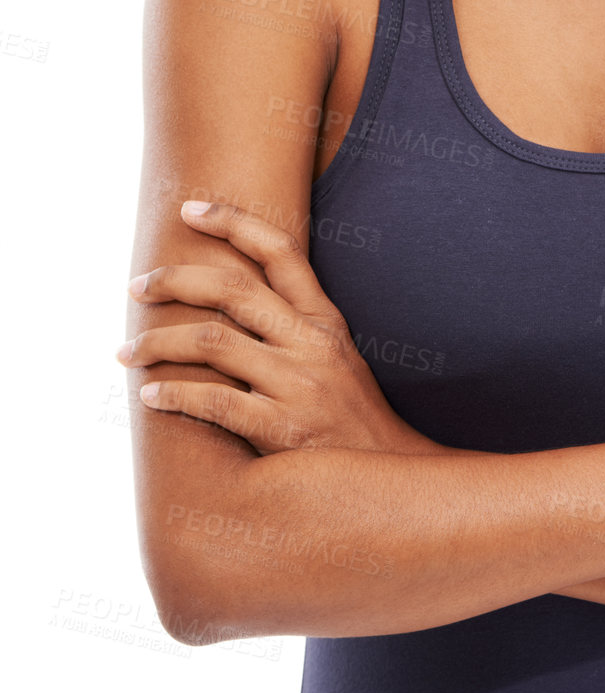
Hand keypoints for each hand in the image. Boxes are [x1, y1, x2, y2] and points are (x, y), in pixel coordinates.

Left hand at [118, 200, 444, 457]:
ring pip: (211, 342)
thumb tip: (228, 306)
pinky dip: (175, 395)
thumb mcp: (337, 360)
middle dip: (173, 280)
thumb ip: (293, 330)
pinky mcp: (284, 430)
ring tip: (126, 352)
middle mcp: (312, 343)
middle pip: (231, 289)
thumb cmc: (352, 422)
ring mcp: (299, 385)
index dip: (233, 221)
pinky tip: (150, 397)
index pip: (280, 251)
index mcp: (325, 320)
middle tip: (136, 286)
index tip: (190, 208)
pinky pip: (215, 402)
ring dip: (156, 342)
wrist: (389, 484)